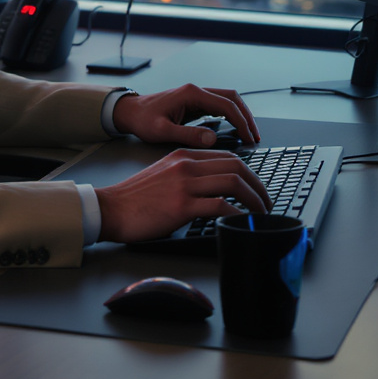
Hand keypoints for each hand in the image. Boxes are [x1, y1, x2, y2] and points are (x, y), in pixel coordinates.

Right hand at [95, 149, 271, 243]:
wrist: (112, 208)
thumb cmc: (136, 197)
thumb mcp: (163, 174)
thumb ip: (187, 174)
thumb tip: (213, 188)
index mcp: (182, 155)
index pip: (227, 156)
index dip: (248, 172)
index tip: (256, 188)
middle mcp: (186, 165)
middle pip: (236, 166)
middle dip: (258, 185)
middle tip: (266, 202)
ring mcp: (184, 184)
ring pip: (233, 183)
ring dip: (254, 200)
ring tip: (261, 213)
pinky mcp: (182, 206)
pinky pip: (221, 207)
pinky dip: (238, 215)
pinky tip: (242, 223)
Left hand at [111, 84, 260, 146]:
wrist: (129, 112)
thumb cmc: (143, 120)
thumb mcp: (163, 131)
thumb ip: (188, 135)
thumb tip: (212, 139)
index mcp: (191, 94)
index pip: (226, 105)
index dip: (241, 122)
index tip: (249, 138)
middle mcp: (196, 91)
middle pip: (231, 98)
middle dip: (246, 116)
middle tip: (255, 136)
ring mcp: (195, 96)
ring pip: (227, 100)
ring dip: (240, 115)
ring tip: (249, 134)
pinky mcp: (194, 103)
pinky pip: (218, 106)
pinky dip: (230, 116)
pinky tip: (234, 130)